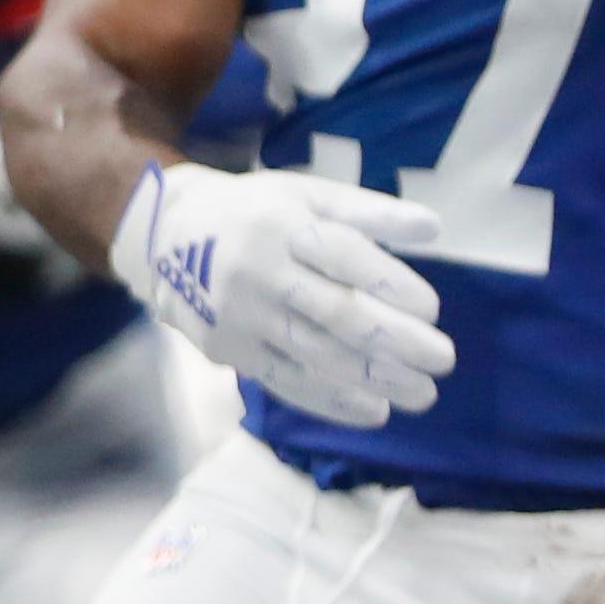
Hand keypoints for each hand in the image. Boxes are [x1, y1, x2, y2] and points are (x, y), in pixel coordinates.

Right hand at [110, 161, 452, 427]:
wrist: (161, 236)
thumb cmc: (253, 212)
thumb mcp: (305, 193)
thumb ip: (370, 211)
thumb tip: (435, 228)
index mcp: (283, 224)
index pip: (345, 257)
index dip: (391, 285)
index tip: (432, 310)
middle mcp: (259, 271)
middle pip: (336, 313)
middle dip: (395, 341)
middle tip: (443, 360)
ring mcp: (241, 315)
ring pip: (316, 353)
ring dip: (374, 378)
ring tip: (422, 393)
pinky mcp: (228, 349)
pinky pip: (286, 380)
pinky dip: (332, 400)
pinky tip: (374, 410)